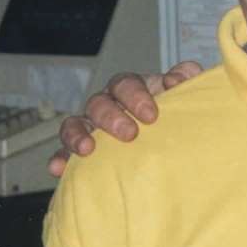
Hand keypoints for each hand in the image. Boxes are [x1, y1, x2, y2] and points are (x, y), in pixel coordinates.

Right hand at [46, 63, 203, 177]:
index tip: (151, 115)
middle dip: (112, 117)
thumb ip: (187, 78)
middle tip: (130, 134)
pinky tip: (58, 168)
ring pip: (75, 123)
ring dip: (77, 135)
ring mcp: (92, 127)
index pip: (125, 84)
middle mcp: (108, 104)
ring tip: (86, 149)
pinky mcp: (82, 150)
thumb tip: (174, 80)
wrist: (177, 140)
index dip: (135, 96)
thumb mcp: (187, 94)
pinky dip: (60, 158)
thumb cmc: (178, 114)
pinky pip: (64, 152)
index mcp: (132, 89)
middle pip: (99, 103)